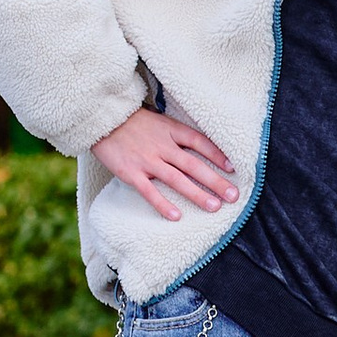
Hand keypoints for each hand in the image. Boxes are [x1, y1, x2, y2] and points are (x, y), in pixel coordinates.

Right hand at [90, 105, 237, 221]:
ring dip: (197, 194)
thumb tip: (199, 148)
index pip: (201, 142)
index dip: (218, 155)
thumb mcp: (160, 122)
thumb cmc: (134, 122)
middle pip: (194, 165)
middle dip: (216, 181)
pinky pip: (150, 191)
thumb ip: (177, 135)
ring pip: (177, 180)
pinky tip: (177, 216)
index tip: (234, 168)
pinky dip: (163, 204)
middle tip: (234, 196)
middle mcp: (163, 146)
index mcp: (171, 130)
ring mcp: (147, 160)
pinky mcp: (131, 173)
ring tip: (214, 207)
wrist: (102, 120)